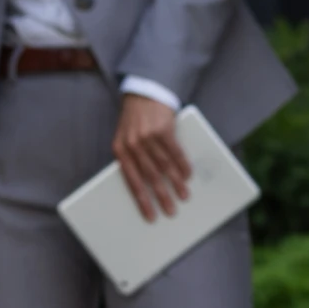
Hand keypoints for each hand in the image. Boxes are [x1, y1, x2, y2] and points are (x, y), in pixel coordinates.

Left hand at [113, 94, 192, 221]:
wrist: (144, 91)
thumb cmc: (136, 119)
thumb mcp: (127, 137)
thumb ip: (133, 158)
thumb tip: (147, 185)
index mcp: (120, 150)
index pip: (131, 181)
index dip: (142, 200)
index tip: (150, 216)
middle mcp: (133, 145)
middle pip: (150, 177)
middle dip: (161, 196)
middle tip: (171, 211)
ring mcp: (148, 137)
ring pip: (164, 167)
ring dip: (175, 183)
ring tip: (183, 195)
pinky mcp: (163, 129)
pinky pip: (175, 152)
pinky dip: (182, 165)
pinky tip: (187, 175)